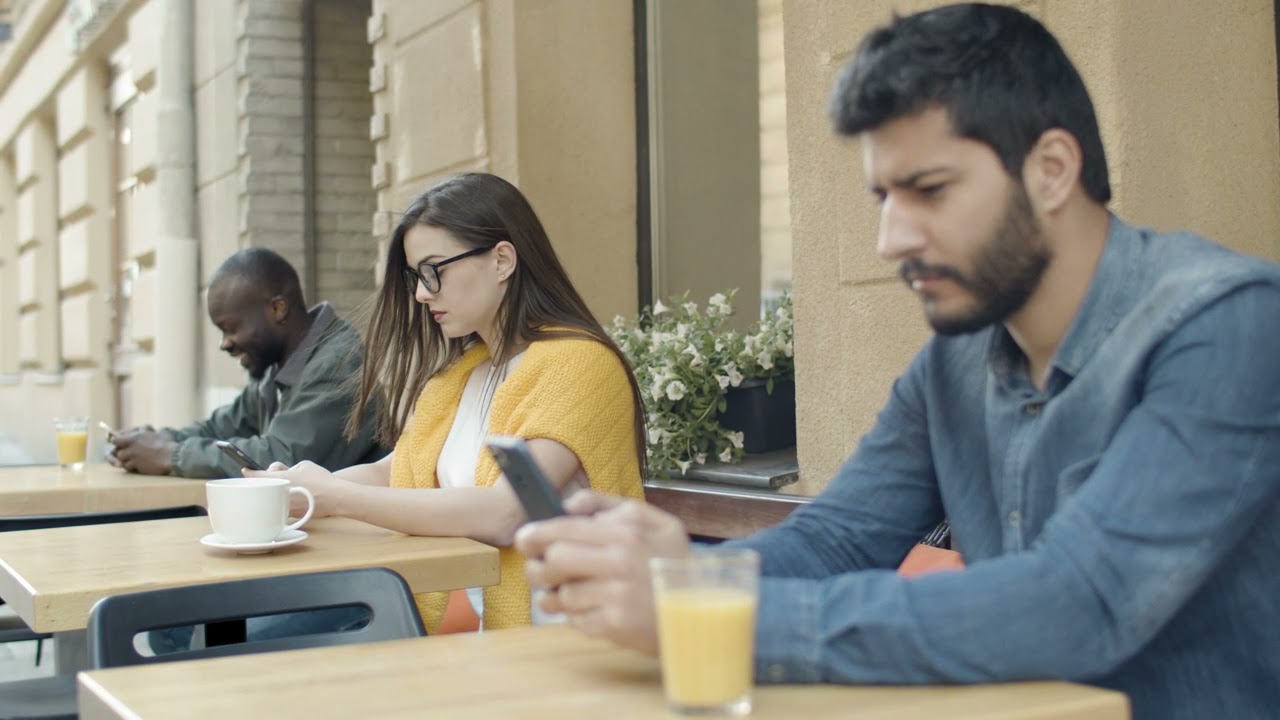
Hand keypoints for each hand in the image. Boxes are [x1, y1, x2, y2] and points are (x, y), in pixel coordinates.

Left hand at [109, 430, 175, 474]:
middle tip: (127, 453)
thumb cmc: (167, 443)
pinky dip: (131, 467)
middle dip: (122, 453)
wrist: (172, 456)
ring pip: (122, 460)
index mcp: (135, 437)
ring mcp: (133, 458)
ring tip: (135, 460)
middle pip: (118, 451)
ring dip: (126, 461)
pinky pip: (128, 468)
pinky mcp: (137, 466)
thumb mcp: (156, 433)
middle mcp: (131, 447)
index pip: (116, 439)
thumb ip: (146, 432)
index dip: (116, 441)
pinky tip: (139, 466)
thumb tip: (142, 430)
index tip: (118, 442)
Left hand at [245, 460, 345, 517]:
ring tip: (291, 487)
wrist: (335, 498)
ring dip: (275, 494)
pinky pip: (281, 508)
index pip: (256, 476)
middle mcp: (276, 496)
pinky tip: (296, 498)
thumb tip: (280, 472)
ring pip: (271, 499)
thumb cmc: (321, 479)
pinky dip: (284, 502)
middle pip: (263, 488)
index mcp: (278, 480)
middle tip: (277, 476)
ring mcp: (282, 508)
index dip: (248, 472)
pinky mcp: (290, 517)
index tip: (245, 470)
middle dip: (267, 482)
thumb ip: (287, 467)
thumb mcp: (303, 465)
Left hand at [515, 491, 691, 654]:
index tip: (524, 539)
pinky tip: (594, 610)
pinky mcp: (613, 626)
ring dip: (558, 596)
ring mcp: (616, 597)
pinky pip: (574, 619)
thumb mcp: (657, 523)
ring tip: (570, 593)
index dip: (537, 533)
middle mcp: (619, 563)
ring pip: (561, 594)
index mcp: (627, 534)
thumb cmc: (672, 566)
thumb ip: (612, 506)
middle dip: (539, 566)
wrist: (702, 613)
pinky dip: (577, 616)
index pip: (565, 529)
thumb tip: (568, 504)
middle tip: (540, 569)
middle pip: (553, 561)